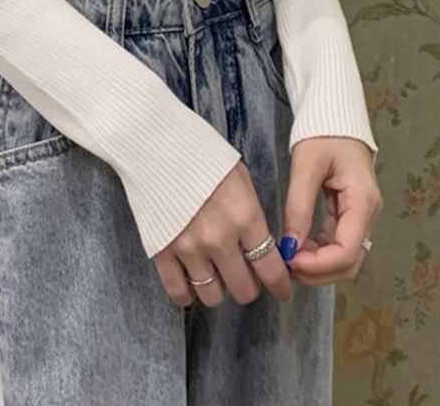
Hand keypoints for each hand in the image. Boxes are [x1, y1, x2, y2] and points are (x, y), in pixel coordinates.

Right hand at [153, 161, 292, 307]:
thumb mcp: (240, 179)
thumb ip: (251, 215)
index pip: (271, 268)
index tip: (282, 291)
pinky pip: (178, 292)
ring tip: (216, 275)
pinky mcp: (162, 251)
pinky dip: (187, 294)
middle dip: (248, 286)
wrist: (157, 144)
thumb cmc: (202, 155)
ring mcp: (189, 248)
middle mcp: (220, 239)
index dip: (280, 285)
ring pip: (213, 296)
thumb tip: (259, 245)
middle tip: (244, 276)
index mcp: (245, 217)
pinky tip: (191, 284)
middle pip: (243, 289)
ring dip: (218, 290)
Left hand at [281, 137, 382, 284]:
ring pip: (345, 257)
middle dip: (317, 271)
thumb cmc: (324, 134)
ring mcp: (361, 215)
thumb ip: (299, 206)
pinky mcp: (351, 214)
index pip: (347, 251)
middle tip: (285, 266)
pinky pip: (338, 243)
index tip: (289, 260)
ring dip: (317, 265)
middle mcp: (368, 213)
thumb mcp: (306, 166)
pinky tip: (297, 246)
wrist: (335, 118)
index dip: (318, 265)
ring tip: (287, 257)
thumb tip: (290, 245)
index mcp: (363, 201)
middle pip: (349, 262)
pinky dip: (318, 252)